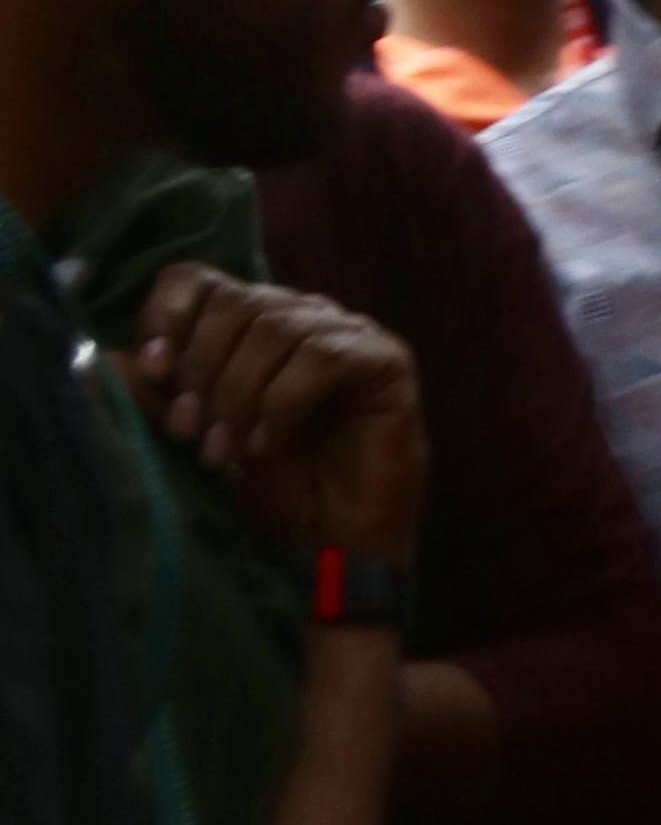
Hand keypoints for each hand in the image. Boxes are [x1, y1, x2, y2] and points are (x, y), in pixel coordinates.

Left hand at [120, 266, 427, 559]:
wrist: (336, 544)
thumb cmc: (274, 490)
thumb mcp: (200, 436)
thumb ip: (161, 396)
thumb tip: (110, 358)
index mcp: (255, 322)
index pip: (200, 280)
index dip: (169, 316)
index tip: (154, 371)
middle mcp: (302, 314)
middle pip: (234, 301)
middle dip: (201, 369)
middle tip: (191, 432)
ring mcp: (348, 332)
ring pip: (273, 327)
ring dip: (238, 394)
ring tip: (227, 451)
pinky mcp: (386, 360)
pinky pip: (321, 357)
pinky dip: (281, 403)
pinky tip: (268, 444)